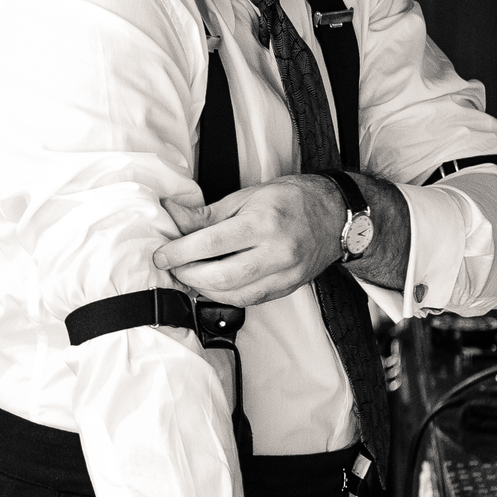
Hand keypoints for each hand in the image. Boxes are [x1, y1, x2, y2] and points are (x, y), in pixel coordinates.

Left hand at [152, 176, 344, 307]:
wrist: (335, 215)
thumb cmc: (292, 199)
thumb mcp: (247, 196)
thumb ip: (207, 214)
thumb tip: (173, 217)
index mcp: (263, 222)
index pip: (210, 244)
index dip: (179, 252)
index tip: (161, 255)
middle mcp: (276, 252)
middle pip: (220, 276)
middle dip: (188, 275)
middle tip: (173, 267)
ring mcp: (285, 274)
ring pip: (234, 295)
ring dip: (204, 289)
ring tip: (189, 275)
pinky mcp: (287, 288)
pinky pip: (249, 300)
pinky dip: (225, 295)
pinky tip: (213, 285)